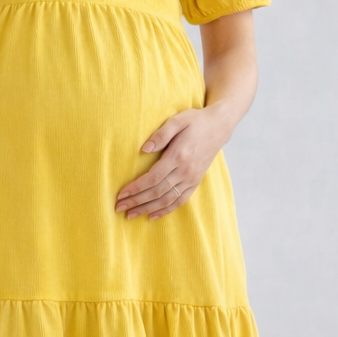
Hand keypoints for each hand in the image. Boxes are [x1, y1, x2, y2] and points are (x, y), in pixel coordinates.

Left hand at [115, 106, 230, 219]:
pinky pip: (180, 201)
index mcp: (178, 156)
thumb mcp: (177, 120)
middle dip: (137, 201)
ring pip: (167, 200)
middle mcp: (185, 171)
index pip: (153, 178)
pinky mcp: (195, 182)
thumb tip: (144, 149)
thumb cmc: (195, 121)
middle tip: (119, 207)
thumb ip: (160, 134)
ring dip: (147, 209)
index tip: (122, 194)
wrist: (218, 127)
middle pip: (157, 192)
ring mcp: (191, 179)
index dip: (136, 188)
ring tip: (131, 215)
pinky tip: (152, 216)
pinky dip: (165, 210)